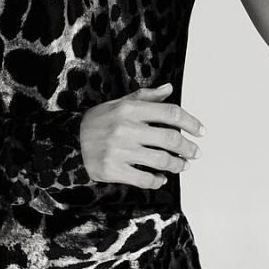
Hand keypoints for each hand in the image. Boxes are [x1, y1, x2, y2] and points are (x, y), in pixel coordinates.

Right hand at [79, 82, 204, 188]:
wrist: (68, 141)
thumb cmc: (98, 121)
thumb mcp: (119, 103)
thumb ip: (146, 97)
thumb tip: (168, 88)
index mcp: (130, 109)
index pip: (170, 113)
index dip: (191, 122)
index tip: (201, 131)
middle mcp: (126, 128)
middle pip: (170, 139)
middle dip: (188, 148)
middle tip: (195, 153)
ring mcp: (119, 150)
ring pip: (161, 161)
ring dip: (178, 165)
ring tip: (183, 165)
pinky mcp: (112, 170)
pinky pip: (144, 179)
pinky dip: (158, 180)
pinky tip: (161, 178)